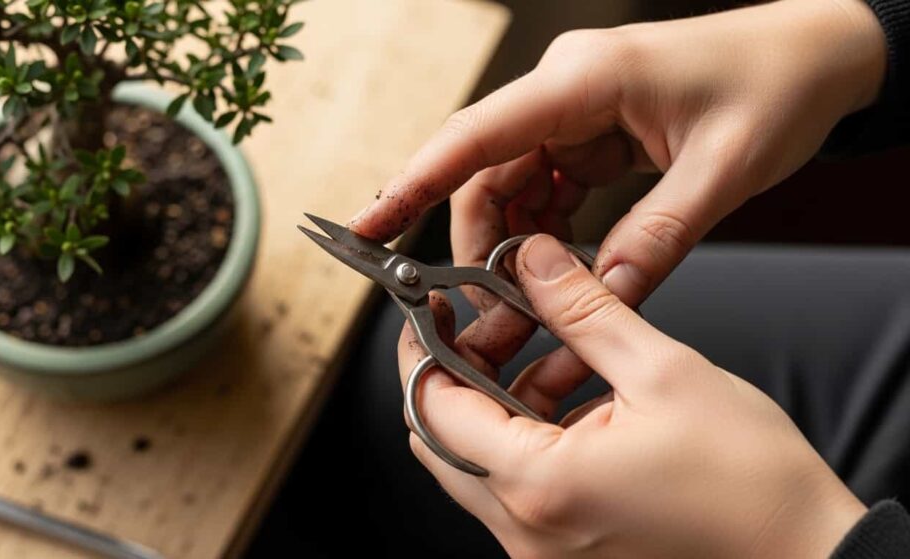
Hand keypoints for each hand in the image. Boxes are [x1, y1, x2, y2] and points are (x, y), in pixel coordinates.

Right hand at [352, 0, 885, 307]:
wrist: (821, 53)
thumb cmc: (779, 85)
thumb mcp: (723, 170)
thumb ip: (656, 237)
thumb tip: (600, 300)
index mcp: (584, 79)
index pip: (476, 134)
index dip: (413, 182)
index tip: (367, 225)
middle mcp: (566, 89)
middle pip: (485, 172)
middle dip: (475, 244)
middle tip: (476, 313)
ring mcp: (577, 110)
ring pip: (510, 185)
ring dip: (509, 246)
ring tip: (515, 307)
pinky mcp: (592, 132)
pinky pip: (547, 187)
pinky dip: (544, 234)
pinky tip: (552, 274)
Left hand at [398, 234, 865, 558]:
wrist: (808, 556)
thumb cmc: (752, 484)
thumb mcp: (663, 373)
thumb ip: (586, 312)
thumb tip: (535, 262)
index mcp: (539, 485)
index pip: (433, 407)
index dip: (423, 347)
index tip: (432, 306)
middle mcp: (526, 530)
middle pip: (443, 438)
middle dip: (461, 370)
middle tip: (494, 321)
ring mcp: (542, 550)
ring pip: (482, 460)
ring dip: (506, 399)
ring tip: (566, 350)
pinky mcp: (565, 553)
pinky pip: (520, 484)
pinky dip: (534, 433)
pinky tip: (584, 393)